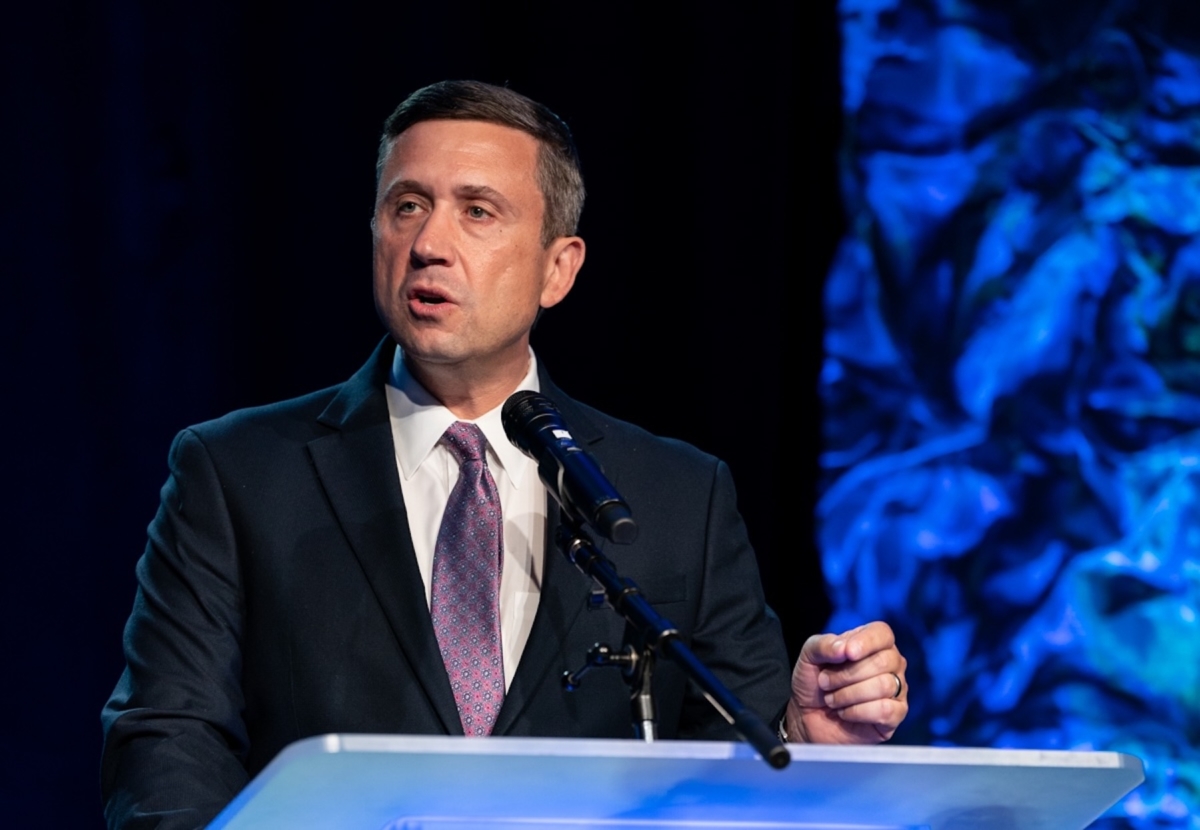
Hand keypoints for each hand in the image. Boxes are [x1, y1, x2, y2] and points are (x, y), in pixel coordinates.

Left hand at [784, 621, 907, 743]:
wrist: (808, 717)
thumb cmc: (813, 682)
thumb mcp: (809, 656)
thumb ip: (823, 645)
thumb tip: (844, 648)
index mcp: (871, 643)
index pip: (882, 633)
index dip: (866, 642)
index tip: (847, 653)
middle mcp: (890, 663)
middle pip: (883, 661)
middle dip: (847, 674)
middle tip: (825, 682)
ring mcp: (896, 689)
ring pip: (884, 686)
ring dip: (848, 695)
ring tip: (831, 699)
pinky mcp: (896, 715)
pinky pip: (886, 710)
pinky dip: (857, 712)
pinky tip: (844, 712)